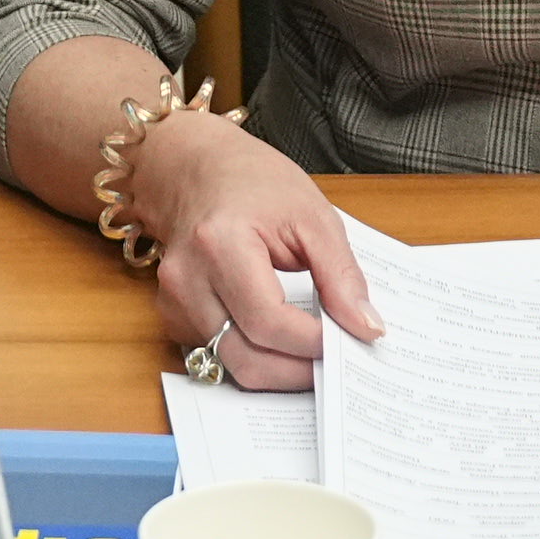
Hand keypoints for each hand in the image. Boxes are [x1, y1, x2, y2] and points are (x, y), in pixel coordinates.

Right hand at [125, 105, 375, 389]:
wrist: (194, 168)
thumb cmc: (252, 182)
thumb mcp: (312, 215)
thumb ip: (341, 274)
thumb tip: (365, 327)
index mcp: (220, 244)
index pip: (269, 322)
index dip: (314, 342)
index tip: (352, 340)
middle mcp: (187, 280)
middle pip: (247, 358)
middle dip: (299, 370)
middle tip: (338, 361)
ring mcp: (173, 302)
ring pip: (231, 366)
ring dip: (278, 370)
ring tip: (314, 352)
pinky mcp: (173, 317)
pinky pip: (218, 355)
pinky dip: (255, 356)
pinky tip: (281, 341)